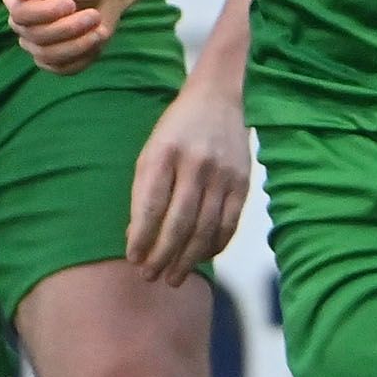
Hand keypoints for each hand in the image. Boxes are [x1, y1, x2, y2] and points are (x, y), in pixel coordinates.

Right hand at [6, 0, 118, 72]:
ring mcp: (36, 46)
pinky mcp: (54, 62)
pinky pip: (64, 69)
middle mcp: (21, 26)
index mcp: (16, 1)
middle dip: (69, 28)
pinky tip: (96, 39)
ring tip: (99, 28)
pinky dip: (84, 56)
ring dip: (79, 44)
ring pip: (49, 56)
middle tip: (94, 15)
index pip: (20, 15)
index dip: (46, 13)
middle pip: (37, 37)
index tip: (70, 3)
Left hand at [127, 79, 251, 285]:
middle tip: (150, 277)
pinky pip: (229, 224)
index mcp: (164, 153)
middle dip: (162, 256)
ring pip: (205, 229)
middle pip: (179, 222)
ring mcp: (223, 174)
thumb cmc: (176, 130)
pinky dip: (214, 246)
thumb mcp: (150, 151)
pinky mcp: (243, 182)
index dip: (141, 237)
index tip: (133, 259)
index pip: (151, 205)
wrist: (219, 98)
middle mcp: (196, 163)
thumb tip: (137, 239)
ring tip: (173, 277)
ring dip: (187, 259)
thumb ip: (143, 192)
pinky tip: (201, 258)